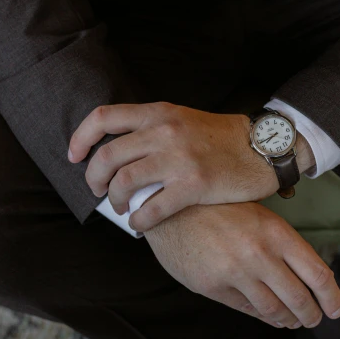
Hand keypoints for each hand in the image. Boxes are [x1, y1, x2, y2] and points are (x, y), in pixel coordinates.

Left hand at [69, 102, 314, 231]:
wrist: (265, 148)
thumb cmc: (224, 138)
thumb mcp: (185, 118)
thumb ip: (154, 128)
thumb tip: (122, 152)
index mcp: (159, 113)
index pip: (103, 118)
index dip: (80, 139)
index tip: (74, 157)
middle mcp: (164, 132)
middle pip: (108, 157)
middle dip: (94, 179)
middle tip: (97, 192)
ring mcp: (178, 158)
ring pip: (125, 183)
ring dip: (116, 202)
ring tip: (123, 209)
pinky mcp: (194, 185)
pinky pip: (153, 208)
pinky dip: (140, 221)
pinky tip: (141, 225)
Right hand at [145, 201, 339, 328]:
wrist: (171, 207)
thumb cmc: (219, 207)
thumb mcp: (259, 216)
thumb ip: (283, 246)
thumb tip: (308, 277)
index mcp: (277, 233)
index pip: (318, 275)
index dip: (332, 298)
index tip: (336, 310)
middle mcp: (260, 255)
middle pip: (300, 299)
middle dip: (312, 315)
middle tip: (315, 319)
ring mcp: (236, 273)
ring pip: (274, 310)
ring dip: (288, 319)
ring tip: (294, 321)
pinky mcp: (214, 287)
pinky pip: (247, 309)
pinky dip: (263, 316)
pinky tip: (270, 315)